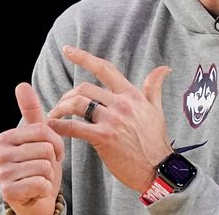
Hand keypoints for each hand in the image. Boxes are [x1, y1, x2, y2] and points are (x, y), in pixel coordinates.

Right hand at [0, 83, 63, 214]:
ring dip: (49, 175)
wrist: (38, 198)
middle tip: (44, 167)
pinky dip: (46, 187)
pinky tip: (38, 190)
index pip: (44, 130)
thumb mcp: (40, 137)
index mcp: (6, 137)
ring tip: (40, 178)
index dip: (56, 143)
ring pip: (44, 166)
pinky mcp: (8, 192)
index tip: (50, 151)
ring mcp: (2, 174)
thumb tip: (22, 84)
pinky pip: (41, 182)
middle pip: (45, 148)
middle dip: (52, 160)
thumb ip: (31, 111)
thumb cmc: (40, 165)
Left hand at [46, 46, 172, 193]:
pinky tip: (53, 127)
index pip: (106, 69)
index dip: (84, 57)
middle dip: (67, 95)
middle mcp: (122, 104)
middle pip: (85, 88)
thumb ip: (154, 87)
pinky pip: (74, 127)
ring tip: (56, 117)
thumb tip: (164, 68)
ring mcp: (112, 120)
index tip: (68, 50)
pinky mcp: (103, 138)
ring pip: (78, 104)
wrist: (157, 168)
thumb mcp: (156, 110)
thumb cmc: (155, 141)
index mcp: (132, 95)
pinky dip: (60, 126)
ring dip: (61, 109)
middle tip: (61, 106)